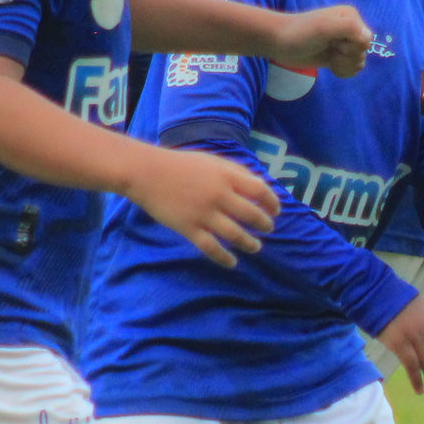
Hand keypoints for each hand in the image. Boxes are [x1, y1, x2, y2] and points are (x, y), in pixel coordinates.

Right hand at [128, 145, 277, 267]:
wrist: (147, 173)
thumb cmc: (181, 165)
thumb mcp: (213, 161)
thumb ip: (236, 172)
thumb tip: (260, 185)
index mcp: (227, 176)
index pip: (260, 191)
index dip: (272, 203)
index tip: (275, 211)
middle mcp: (220, 195)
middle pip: (251, 215)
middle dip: (264, 225)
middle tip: (268, 229)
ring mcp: (204, 213)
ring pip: (236, 235)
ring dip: (250, 243)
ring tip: (255, 247)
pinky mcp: (189, 228)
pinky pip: (212, 248)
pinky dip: (225, 258)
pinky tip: (232, 262)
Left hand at [269, 5, 372, 79]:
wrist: (280, 42)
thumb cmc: (301, 32)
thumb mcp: (325, 27)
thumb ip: (349, 28)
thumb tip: (368, 39)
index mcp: (351, 17)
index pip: (366, 40)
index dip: (351, 47)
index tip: (334, 43)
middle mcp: (351, 29)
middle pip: (363, 52)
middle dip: (346, 57)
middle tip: (329, 49)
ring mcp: (344, 43)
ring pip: (359, 62)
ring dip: (344, 65)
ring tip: (329, 58)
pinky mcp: (337, 56)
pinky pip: (352, 69)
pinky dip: (343, 72)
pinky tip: (331, 67)